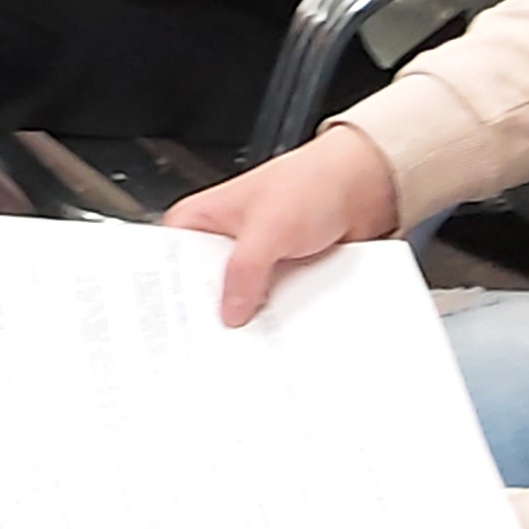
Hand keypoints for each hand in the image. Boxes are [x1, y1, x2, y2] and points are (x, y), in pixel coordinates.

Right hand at [165, 124, 403, 323]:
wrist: (362, 188)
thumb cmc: (311, 183)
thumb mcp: (269, 226)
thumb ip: (245, 269)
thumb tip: (228, 311)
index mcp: (198, 221)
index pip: (166, 264)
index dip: (169, 297)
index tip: (175, 330)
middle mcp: (219, 245)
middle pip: (201, 292)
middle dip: (213, 316)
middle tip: (216, 345)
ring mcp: (249, 265)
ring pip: (237, 305)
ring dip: (249, 322)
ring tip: (252, 345)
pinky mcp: (276, 281)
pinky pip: (268, 309)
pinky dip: (276, 321)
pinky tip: (280, 335)